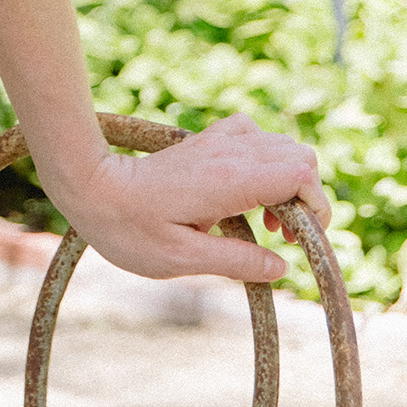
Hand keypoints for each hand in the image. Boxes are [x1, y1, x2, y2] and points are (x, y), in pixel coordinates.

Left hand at [55, 112, 329, 282]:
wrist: (92, 187)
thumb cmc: (130, 228)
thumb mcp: (183, 259)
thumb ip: (236, 262)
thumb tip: (282, 268)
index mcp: (229, 178)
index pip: (301, 174)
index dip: (314, 208)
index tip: (295, 242)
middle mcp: (230, 151)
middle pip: (301, 156)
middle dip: (307, 198)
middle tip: (282, 236)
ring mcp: (219, 141)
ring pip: (283, 146)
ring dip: (290, 182)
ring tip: (267, 223)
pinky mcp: (208, 141)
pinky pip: (256, 138)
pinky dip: (268, 164)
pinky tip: (248, 195)